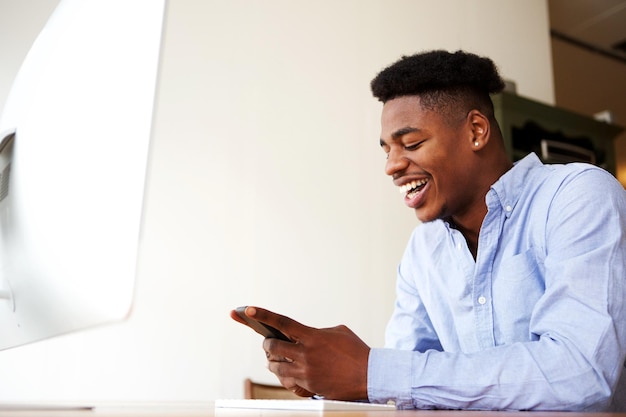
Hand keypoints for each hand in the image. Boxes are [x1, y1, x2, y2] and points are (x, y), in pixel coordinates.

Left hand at [230, 306, 369, 399]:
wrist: (370, 376)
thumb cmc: (356, 352)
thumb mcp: (337, 332)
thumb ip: (317, 332)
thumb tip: (307, 335)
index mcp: (312, 336)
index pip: (282, 322)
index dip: (262, 315)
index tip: (248, 309)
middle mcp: (305, 353)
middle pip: (272, 346)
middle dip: (267, 343)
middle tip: (268, 342)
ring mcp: (305, 371)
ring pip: (275, 365)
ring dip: (273, 360)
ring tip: (276, 358)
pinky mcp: (308, 385)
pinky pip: (286, 380)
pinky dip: (284, 375)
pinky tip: (289, 372)